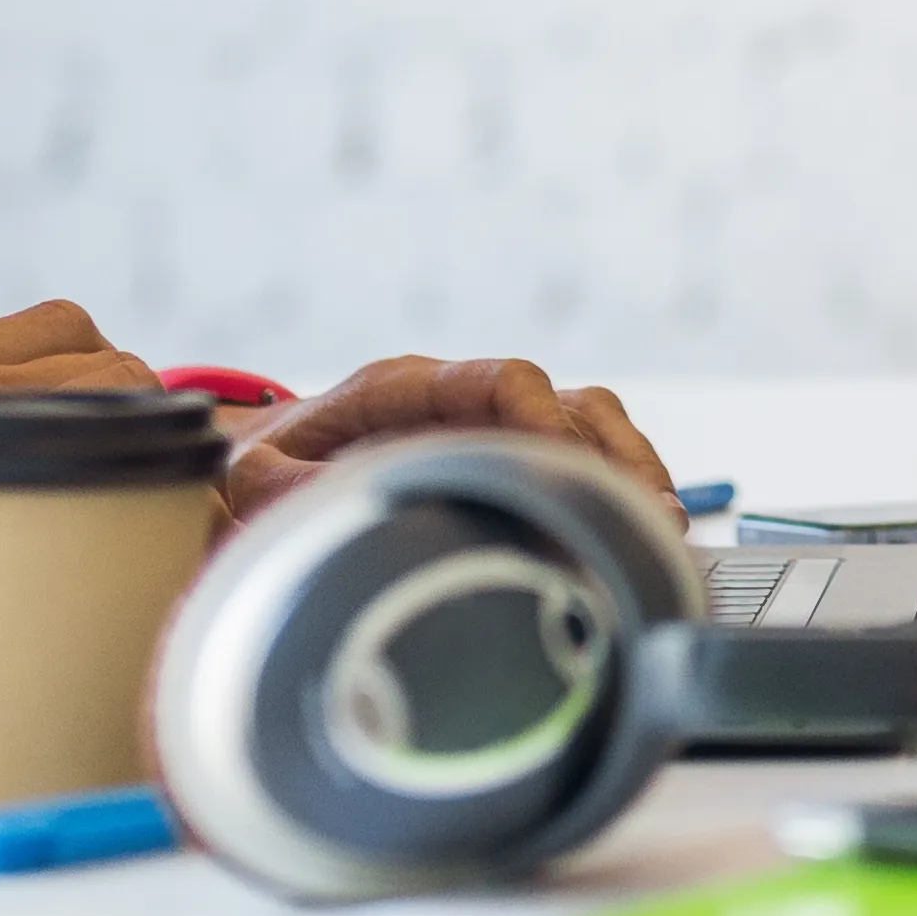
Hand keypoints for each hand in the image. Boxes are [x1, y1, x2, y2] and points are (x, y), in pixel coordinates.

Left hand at [223, 353, 672, 524]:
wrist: (255, 465)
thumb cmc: (257, 471)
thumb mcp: (254, 481)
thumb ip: (291, 490)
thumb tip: (345, 510)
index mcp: (404, 389)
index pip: (499, 379)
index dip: (545, 415)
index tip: (570, 467)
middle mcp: (459, 397)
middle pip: (566, 402)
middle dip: (613, 457)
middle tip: (646, 517)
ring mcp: (489, 424)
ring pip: (589, 425)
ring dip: (631, 472)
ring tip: (662, 531)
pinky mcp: (505, 457)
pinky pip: (584, 456)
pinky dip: (620, 489)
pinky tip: (639, 536)